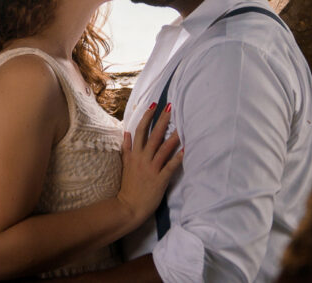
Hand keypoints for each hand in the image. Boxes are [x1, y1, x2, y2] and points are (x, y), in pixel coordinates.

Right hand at [115, 103, 182, 226]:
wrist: (128, 206)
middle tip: (170, 107)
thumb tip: (126, 132)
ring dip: (173, 136)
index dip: (146, 117)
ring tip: (182, 125)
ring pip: (163, 149)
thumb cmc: (128, 186)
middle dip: (162, 120)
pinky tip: (185, 150)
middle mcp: (142, 158)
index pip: (140, 131)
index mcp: (134, 154)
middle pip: (153, 136)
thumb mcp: (125, 164)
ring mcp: (151, 169)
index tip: (153, 105)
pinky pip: (170, 167)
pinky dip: (177, 158)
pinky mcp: (160, 179)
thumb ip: (126, 148)